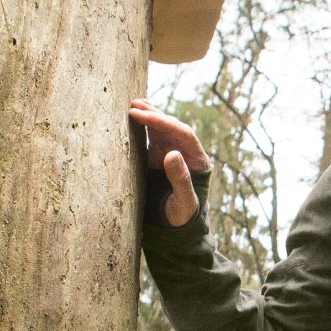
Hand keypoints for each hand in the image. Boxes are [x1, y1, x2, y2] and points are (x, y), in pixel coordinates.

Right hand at [130, 98, 211, 227]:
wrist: (175, 226)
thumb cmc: (182, 216)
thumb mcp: (184, 202)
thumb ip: (181, 179)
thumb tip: (172, 153)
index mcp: (198, 159)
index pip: (183, 133)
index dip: (163, 122)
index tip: (143, 116)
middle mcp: (186, 151)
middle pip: (172, 126)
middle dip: (155, 115)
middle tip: (134, 107)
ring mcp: (172, 151)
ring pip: (162, 128)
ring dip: (149, 115)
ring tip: (132, 105)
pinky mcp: (158, 155)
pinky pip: (152, 136)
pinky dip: (143, 125)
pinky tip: (132, 115)